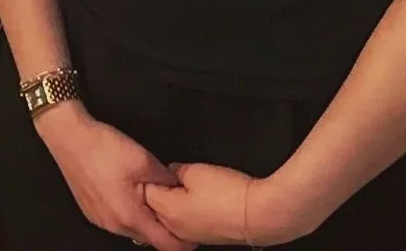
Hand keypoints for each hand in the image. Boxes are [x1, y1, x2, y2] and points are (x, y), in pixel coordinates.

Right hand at [33, 104, 190, 250]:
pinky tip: (131, 193)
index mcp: (129, 216)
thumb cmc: (105, 148)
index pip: (164, 243)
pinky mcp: (90, 211)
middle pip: (147, 238)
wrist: (68, 136)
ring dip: (145, 220)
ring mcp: (99, 219)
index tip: (194, 235)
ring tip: (154, 199)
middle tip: (175, 210)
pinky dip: (129, 214)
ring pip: (131, 229)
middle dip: (163, 229)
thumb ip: (166, 180)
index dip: (183, 242)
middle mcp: (113, 225)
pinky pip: (117, 221)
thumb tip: (178, 190)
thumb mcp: (144, 160)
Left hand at [146, 161, 315, 245]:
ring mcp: (190, 236)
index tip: (155, 167)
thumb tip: (171, 172)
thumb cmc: (227, 193)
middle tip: (170, 177)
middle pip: (154, 208)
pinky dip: (187, 212)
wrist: (260, 215)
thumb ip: (177, 171)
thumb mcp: (197, 171)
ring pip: (170, 218)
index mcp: (167, 211)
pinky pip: (186, 223)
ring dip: (173, 203)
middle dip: (159, 192)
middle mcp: (174, 229)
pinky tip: (198, 200)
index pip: (144, 192)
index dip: (150, 177)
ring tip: (186, 188)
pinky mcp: (205, 237)